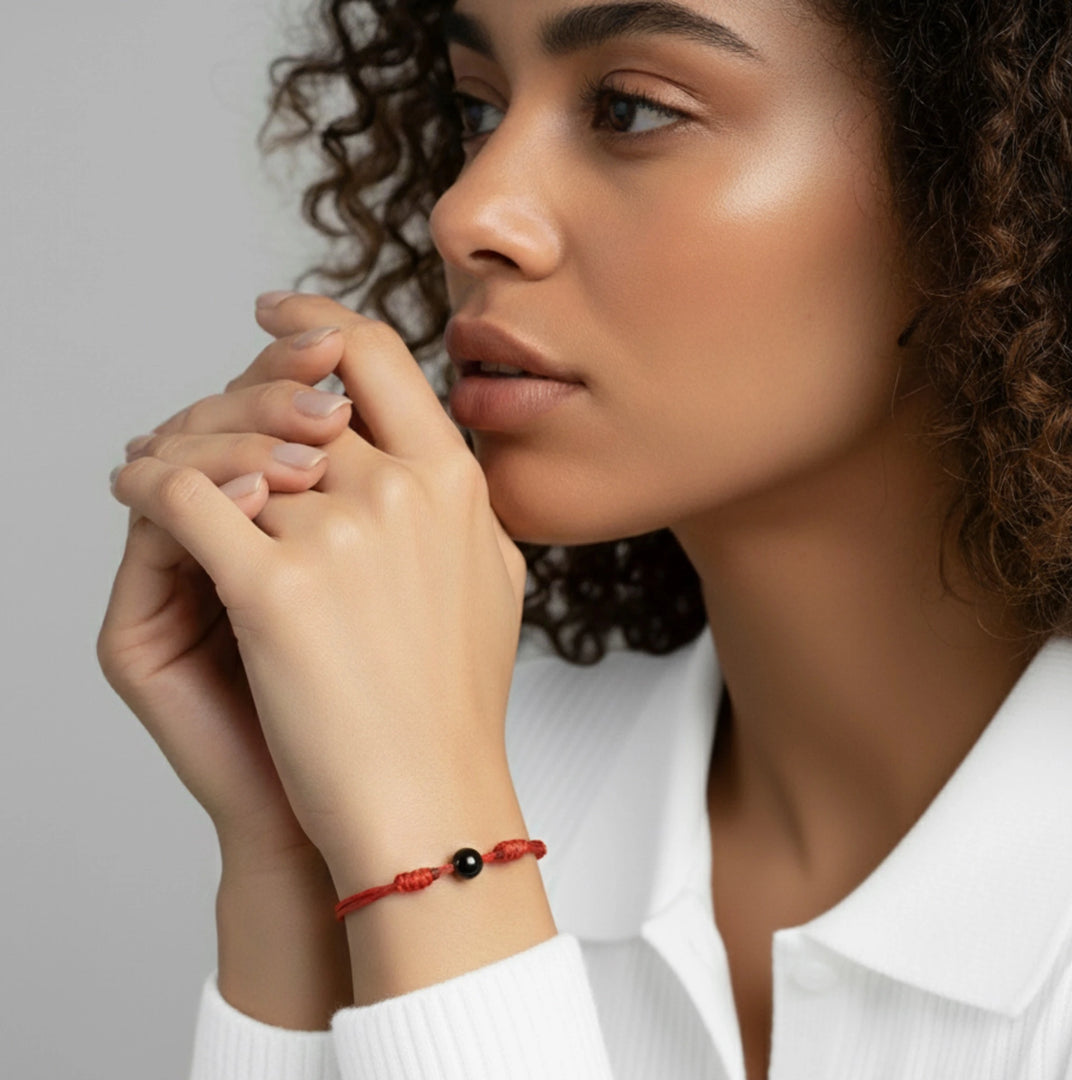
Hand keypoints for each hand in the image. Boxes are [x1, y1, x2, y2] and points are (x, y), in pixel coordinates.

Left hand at [108, 294, 527, 876]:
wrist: (430, 801)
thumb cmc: (451, 703)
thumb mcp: (487, 581)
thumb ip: (456, 508)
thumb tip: (431, 457)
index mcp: (457, 483)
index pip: (380, 356)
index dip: (321, 321)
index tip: (279, 316)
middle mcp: (405, 490)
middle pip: (293, 396)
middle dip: (237, 398)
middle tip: (201, 412)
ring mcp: (342, 535)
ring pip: (232, 447)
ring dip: (184, 444)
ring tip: (152, 457)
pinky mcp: (274, 589)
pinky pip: (184, 498)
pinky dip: (147, 482)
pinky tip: (132, 486)